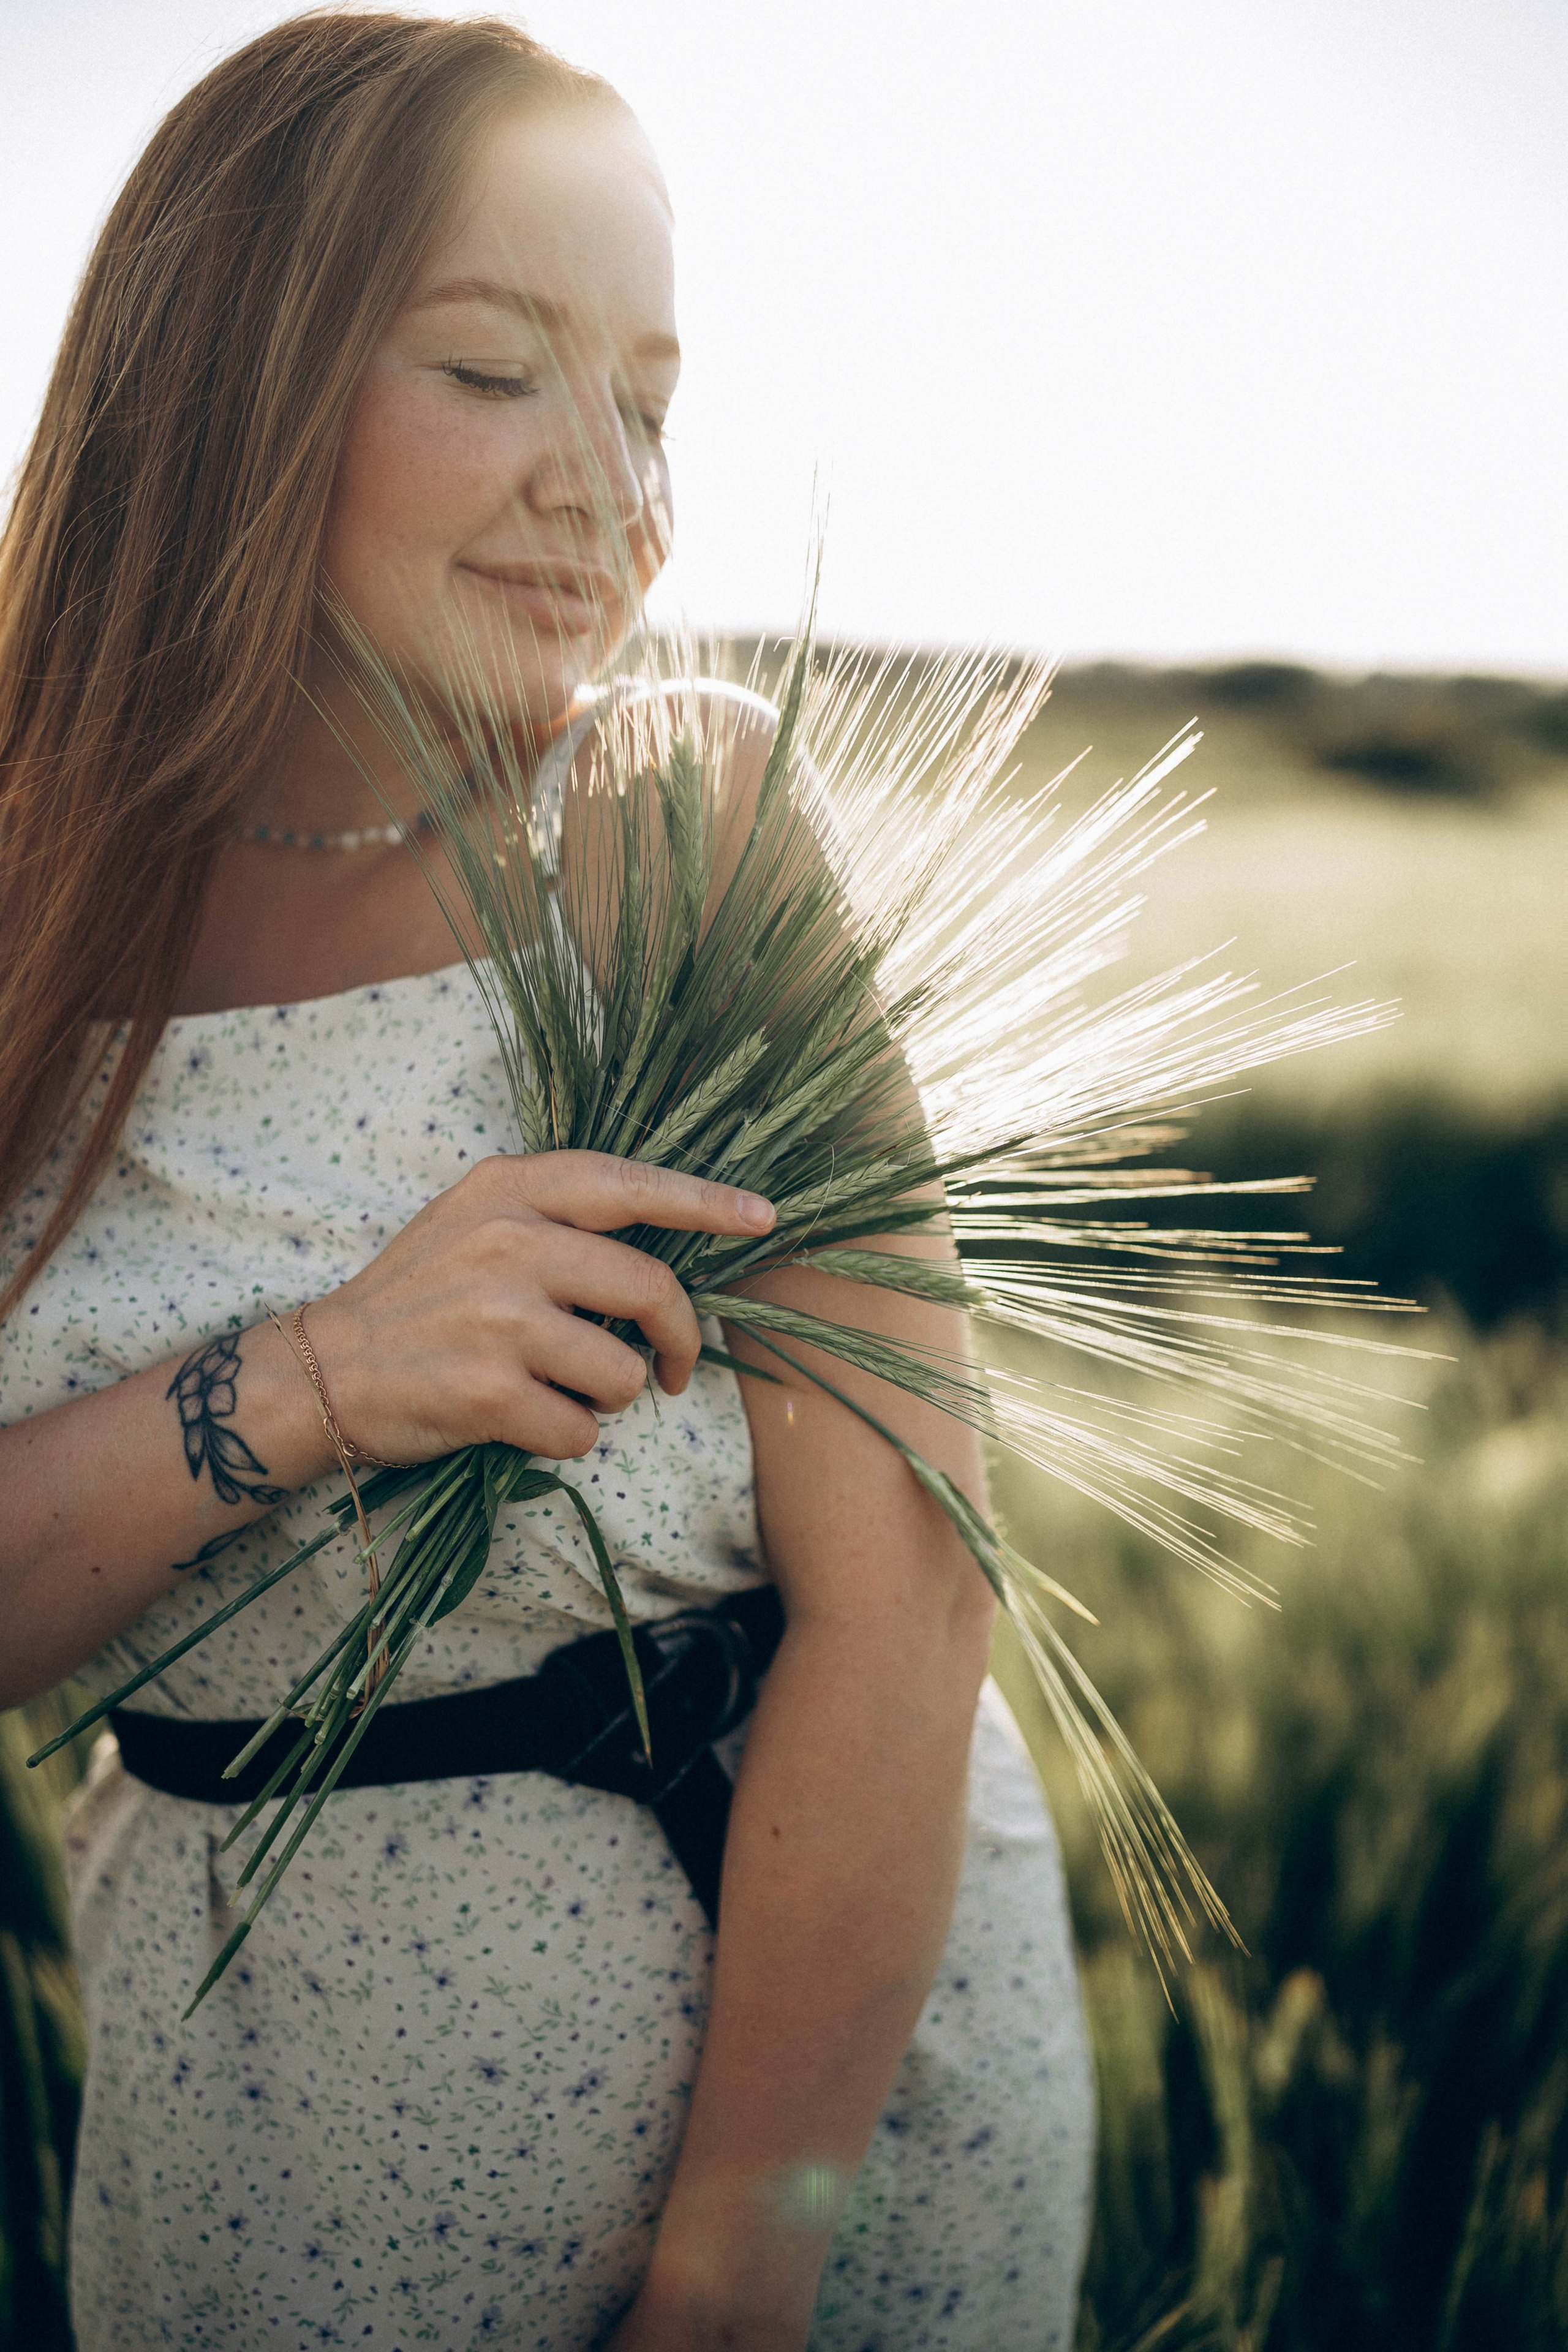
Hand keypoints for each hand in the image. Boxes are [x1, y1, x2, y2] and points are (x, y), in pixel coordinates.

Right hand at [303, 1151, 773, 1463]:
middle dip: (679, 1340)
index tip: (764, 1216)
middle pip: (650, 1290)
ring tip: (561, 1390)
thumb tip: (662, 1246)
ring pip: (622, 1373)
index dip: (705, 1201)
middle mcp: (508, 1244)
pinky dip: (566, 1438)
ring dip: (609, 1398)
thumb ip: (556, 1218)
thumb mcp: (474, 1220)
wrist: (326, 1371)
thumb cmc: (417, 1297)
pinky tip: (523, 1421)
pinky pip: (581, 1431)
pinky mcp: (489, 1394)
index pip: (629, 1184)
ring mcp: (499, 1320)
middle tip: (674, 1368)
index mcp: (508, 1190)